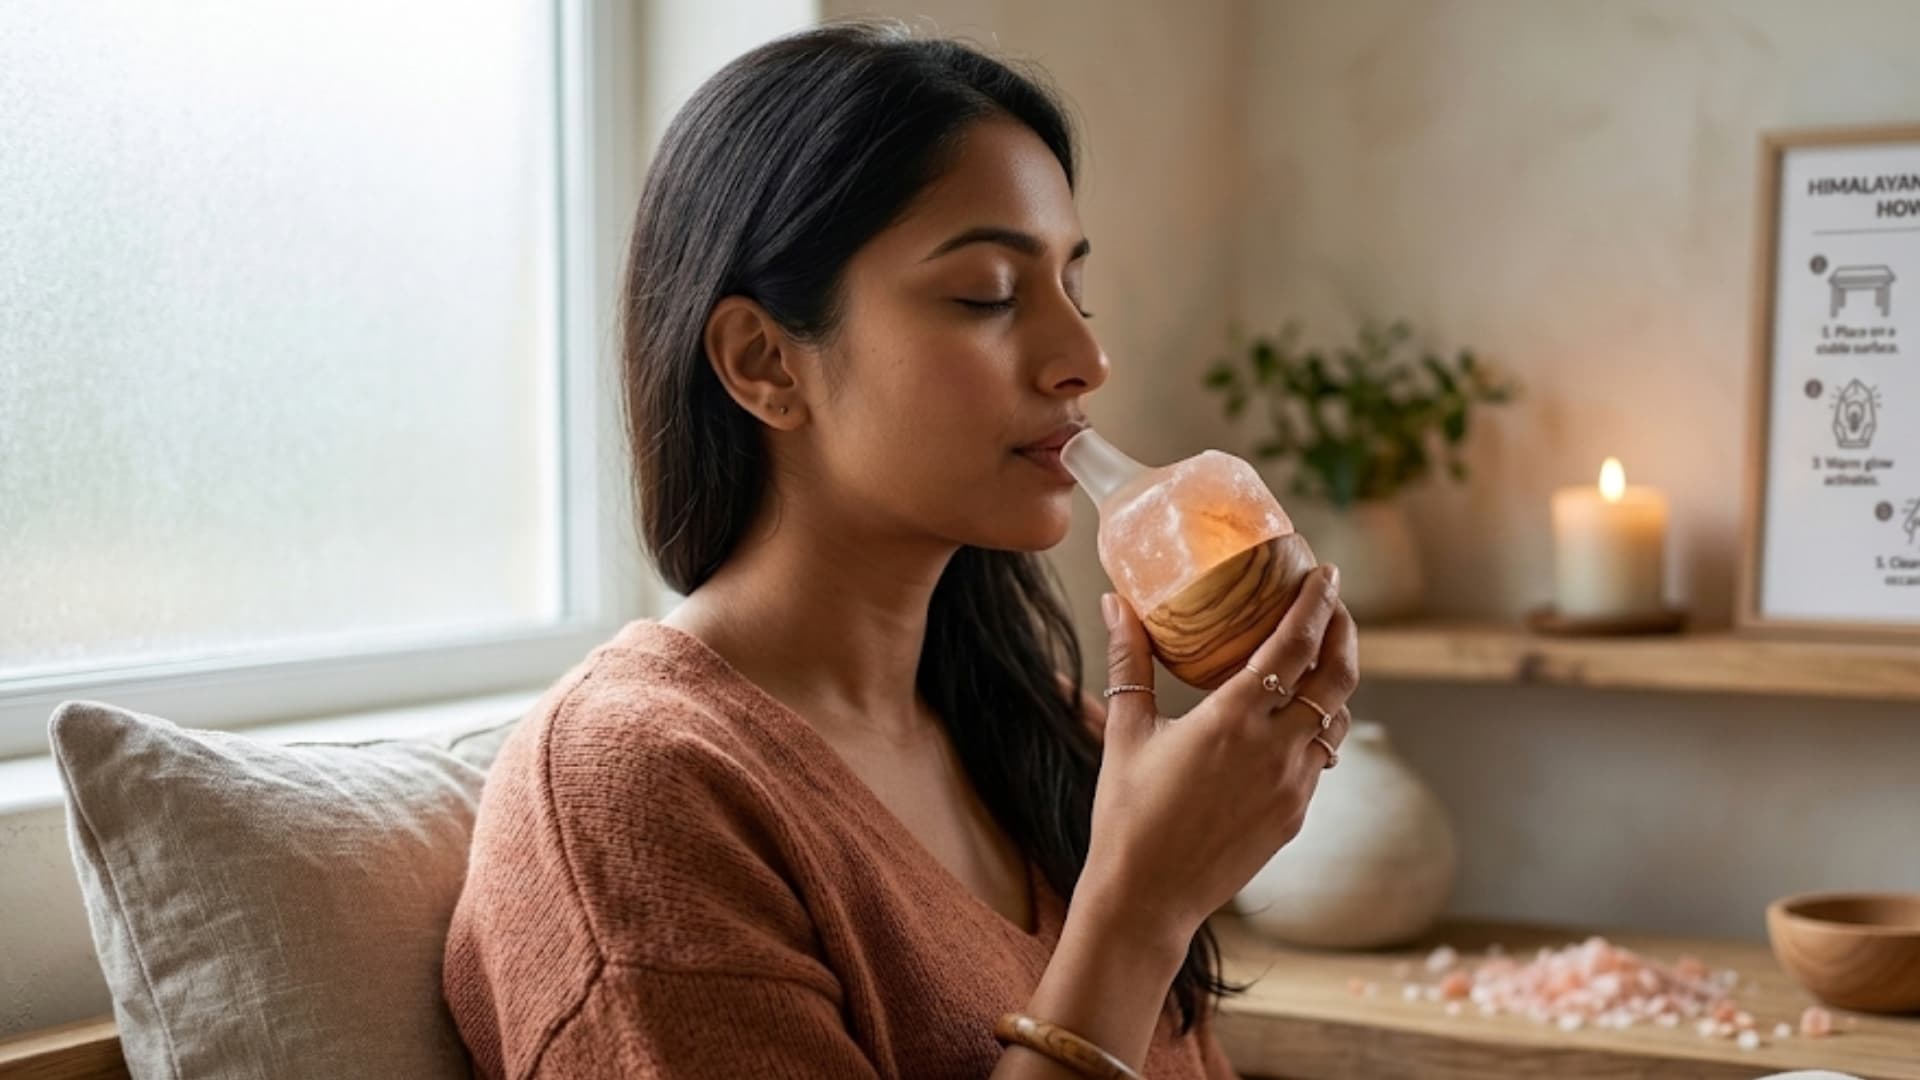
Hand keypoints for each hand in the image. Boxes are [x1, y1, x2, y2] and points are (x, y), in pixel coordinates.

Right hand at [1076, 564, 1357, 954]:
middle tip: (1334, 605)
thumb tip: (1115, 603)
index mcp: (1233, 719)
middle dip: (1343, 632)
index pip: (1293, 645)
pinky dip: (1317, 727)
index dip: (1316, 604)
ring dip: (1336, 683)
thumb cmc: (1127, 814)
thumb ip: (1130, 661)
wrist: (1147, 897)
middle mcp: (1274, 749)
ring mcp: (1292, 785)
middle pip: (1337, 677)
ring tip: (1321, 657)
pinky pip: (1319, 758)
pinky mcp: (1295, 815)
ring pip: (1336, 718)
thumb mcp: (1126, 731)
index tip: (1324, 574)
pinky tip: (1296, 718)